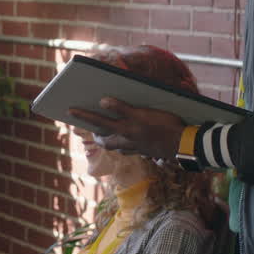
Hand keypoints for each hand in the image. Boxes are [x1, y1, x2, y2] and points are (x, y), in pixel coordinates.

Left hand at [69, 99, 187, 158]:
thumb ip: (123, 108)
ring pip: (115, 146)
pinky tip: (125, 141)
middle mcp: (127, 140)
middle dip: (95, 132)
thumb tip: (103, 101)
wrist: (184, 144)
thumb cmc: (167, 125)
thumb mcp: (145, 112)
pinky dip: (122, 145)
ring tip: (104, 132)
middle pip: (104, 139)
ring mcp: (135, 148)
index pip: (98, 121)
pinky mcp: (144, 151)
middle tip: (88, 125)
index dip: (83, 115)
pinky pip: (127, 150)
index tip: (70, 110)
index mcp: (125, 129)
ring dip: (107, 140)